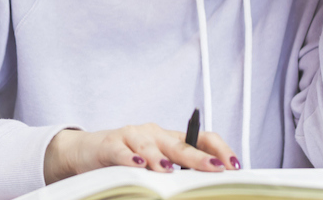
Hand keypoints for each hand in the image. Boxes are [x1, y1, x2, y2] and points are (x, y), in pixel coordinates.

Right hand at [43, 124, 239, 183]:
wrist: (88, 151)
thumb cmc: (128, 160)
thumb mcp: (155, 165)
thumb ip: (177, 173)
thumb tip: (205, 190)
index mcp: (171, 139)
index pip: (201, 138)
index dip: (219, 149)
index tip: (234, 166)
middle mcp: (155, 134)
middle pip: (180, 145)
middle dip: (199, 158)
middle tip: (215, 168)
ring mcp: (132, 135)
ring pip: (150, 146)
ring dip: (161, 159)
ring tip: (169, 171)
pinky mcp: (110, 143)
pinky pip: (121, 151)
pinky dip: (129, 157)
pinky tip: (137, 164)